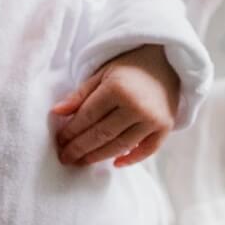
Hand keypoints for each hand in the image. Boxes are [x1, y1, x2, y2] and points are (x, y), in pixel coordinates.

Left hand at [52, 46, 180, 166]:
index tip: (59, 142)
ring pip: (120, 145)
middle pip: (102, 134)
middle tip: (66, 158)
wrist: (167, 61)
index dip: (71, 132)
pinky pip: (147, 150)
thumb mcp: (102, 73)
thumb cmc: (130, 66)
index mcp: (117, 89)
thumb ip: (80, 94)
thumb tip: (57, 113)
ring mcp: (153, 119)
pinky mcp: (166, 127)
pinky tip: (114, 163)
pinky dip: (131, 159)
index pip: (88, 117)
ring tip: (82, 161)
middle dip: (80, 148)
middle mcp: (136, 106)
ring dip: (99, 156)